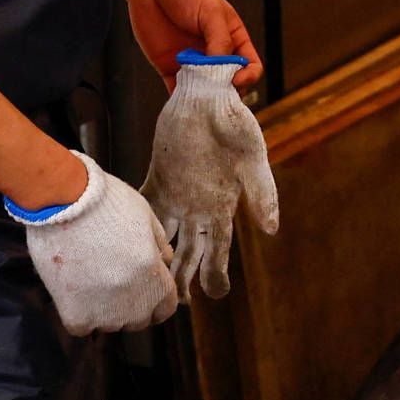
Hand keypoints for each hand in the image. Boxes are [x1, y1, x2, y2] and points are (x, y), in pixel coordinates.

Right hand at [9, 151, 178, 334]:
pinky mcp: (75, 314)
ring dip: (103, 310)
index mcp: (156, 278)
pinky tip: (73, 291)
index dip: (154, 300)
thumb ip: (158, 245)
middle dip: (130, 305)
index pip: (165, 308)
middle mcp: (136, 302)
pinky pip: (82, 327)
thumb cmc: (106, 202)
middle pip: (138, 320)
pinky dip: (78, 314)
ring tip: (89, 279)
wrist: (62, 200)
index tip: (142, 290)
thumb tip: (165, 261)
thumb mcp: (145, 217)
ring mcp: (106, 311)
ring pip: (110, 325)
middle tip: (110, 281)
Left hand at [124, 0, 263, 90]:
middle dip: (226, 90)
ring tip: (199, 98)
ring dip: (204, 97)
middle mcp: (215, 53)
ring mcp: (193, 63)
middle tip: (217, 93)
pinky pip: (179, 90)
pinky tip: (183, 100)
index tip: (236, 79)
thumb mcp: (211, 12)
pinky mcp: (171, 68)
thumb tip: (224, 71)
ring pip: (206, 90)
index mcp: (233, 39)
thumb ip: (221, 42)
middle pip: (229, 82)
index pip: (250, 65)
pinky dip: (182, 99)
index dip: (248, 76)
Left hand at [141, 56, 280, 300]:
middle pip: (191, 249)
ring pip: (167, 234)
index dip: (216, 271)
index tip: (215, 295)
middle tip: (177, 305)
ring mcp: (178, 193)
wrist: (207, 95)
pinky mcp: (159, 177)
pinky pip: (146, 205)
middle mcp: (200, 204)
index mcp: (224, 204)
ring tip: (152, 281)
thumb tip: (272, 231)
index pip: (220, 247)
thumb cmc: (235, 123)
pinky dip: (139, 223)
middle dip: (186, 276)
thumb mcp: (253, 158)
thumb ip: (263, 192)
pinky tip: (128, 240)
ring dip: (162, 257)